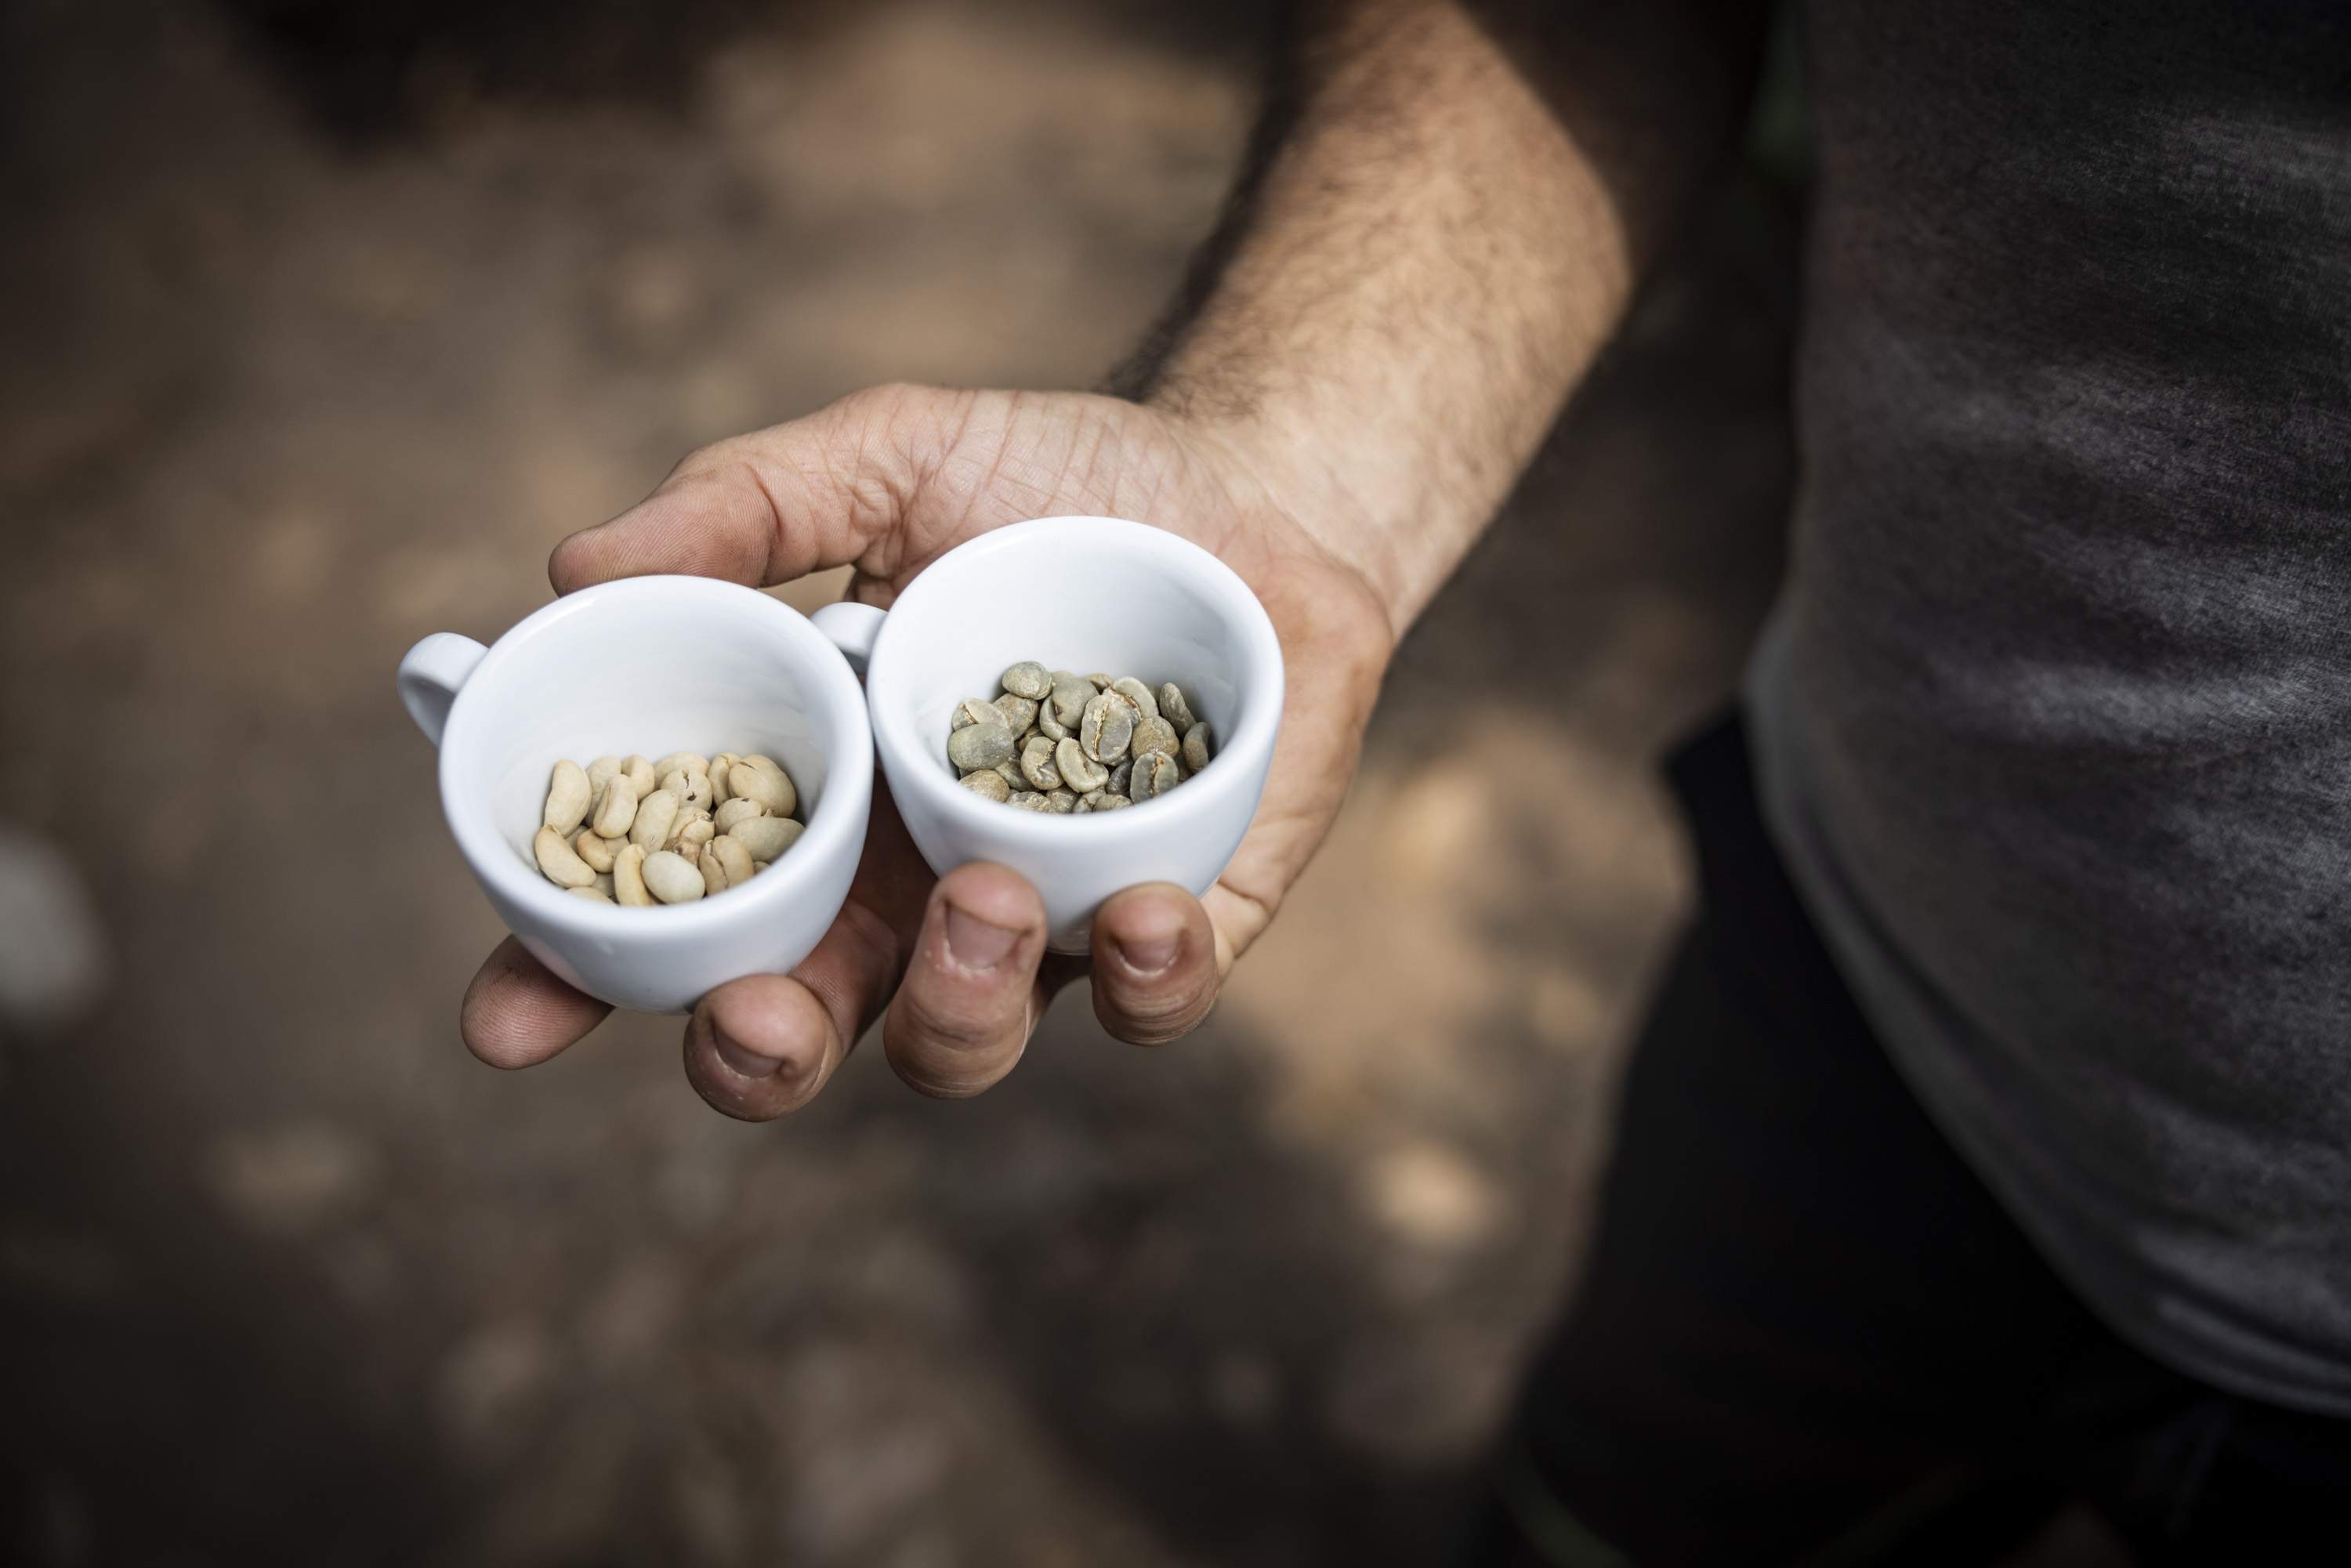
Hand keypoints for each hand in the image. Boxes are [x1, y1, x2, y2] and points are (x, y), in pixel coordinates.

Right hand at [458, 384, 1393, 1117]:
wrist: (1254, 483)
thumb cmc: (1052, 477)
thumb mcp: (889, 457)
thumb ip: (744, 507)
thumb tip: (575, 568)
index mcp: (815, 805)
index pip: (671, 919)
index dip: (576, 985)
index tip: (510, 1018)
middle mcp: (909, 888)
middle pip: (801, 1029)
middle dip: (760, 1053)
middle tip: (757, 1012)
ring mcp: (1046, 921)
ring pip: (965, 1041)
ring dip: (956, 1003)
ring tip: (982, 897)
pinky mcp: (1187, 919)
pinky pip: (1152, 1003)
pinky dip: (1144, 979)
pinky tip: (1144, 912)